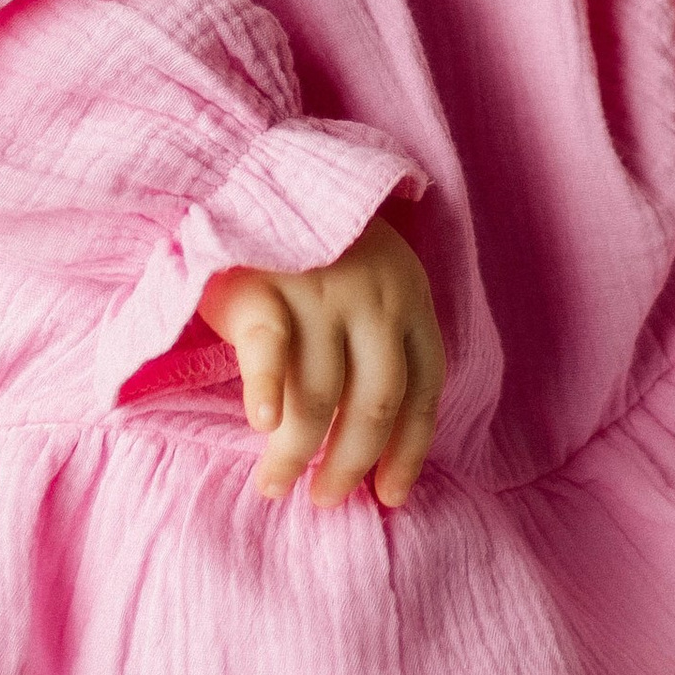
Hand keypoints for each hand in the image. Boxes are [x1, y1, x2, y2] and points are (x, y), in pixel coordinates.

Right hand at [197, 220, 444, 509]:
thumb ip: (377, 341)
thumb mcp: (368, 280)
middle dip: (351, 463)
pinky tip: (262, 427)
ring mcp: (319, 289)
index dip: (410, 450)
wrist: (249, 175)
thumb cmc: (309, 246)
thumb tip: (376, 442)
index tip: (390, 496)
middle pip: (377, 403)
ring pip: (319, 394)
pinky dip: (268, 393)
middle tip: (325, 499)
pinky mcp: (264, 285)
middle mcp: (374, 295)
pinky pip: (271, 352)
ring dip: (296, 453)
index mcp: (409, 296)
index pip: (425, 388)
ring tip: (276, 486)